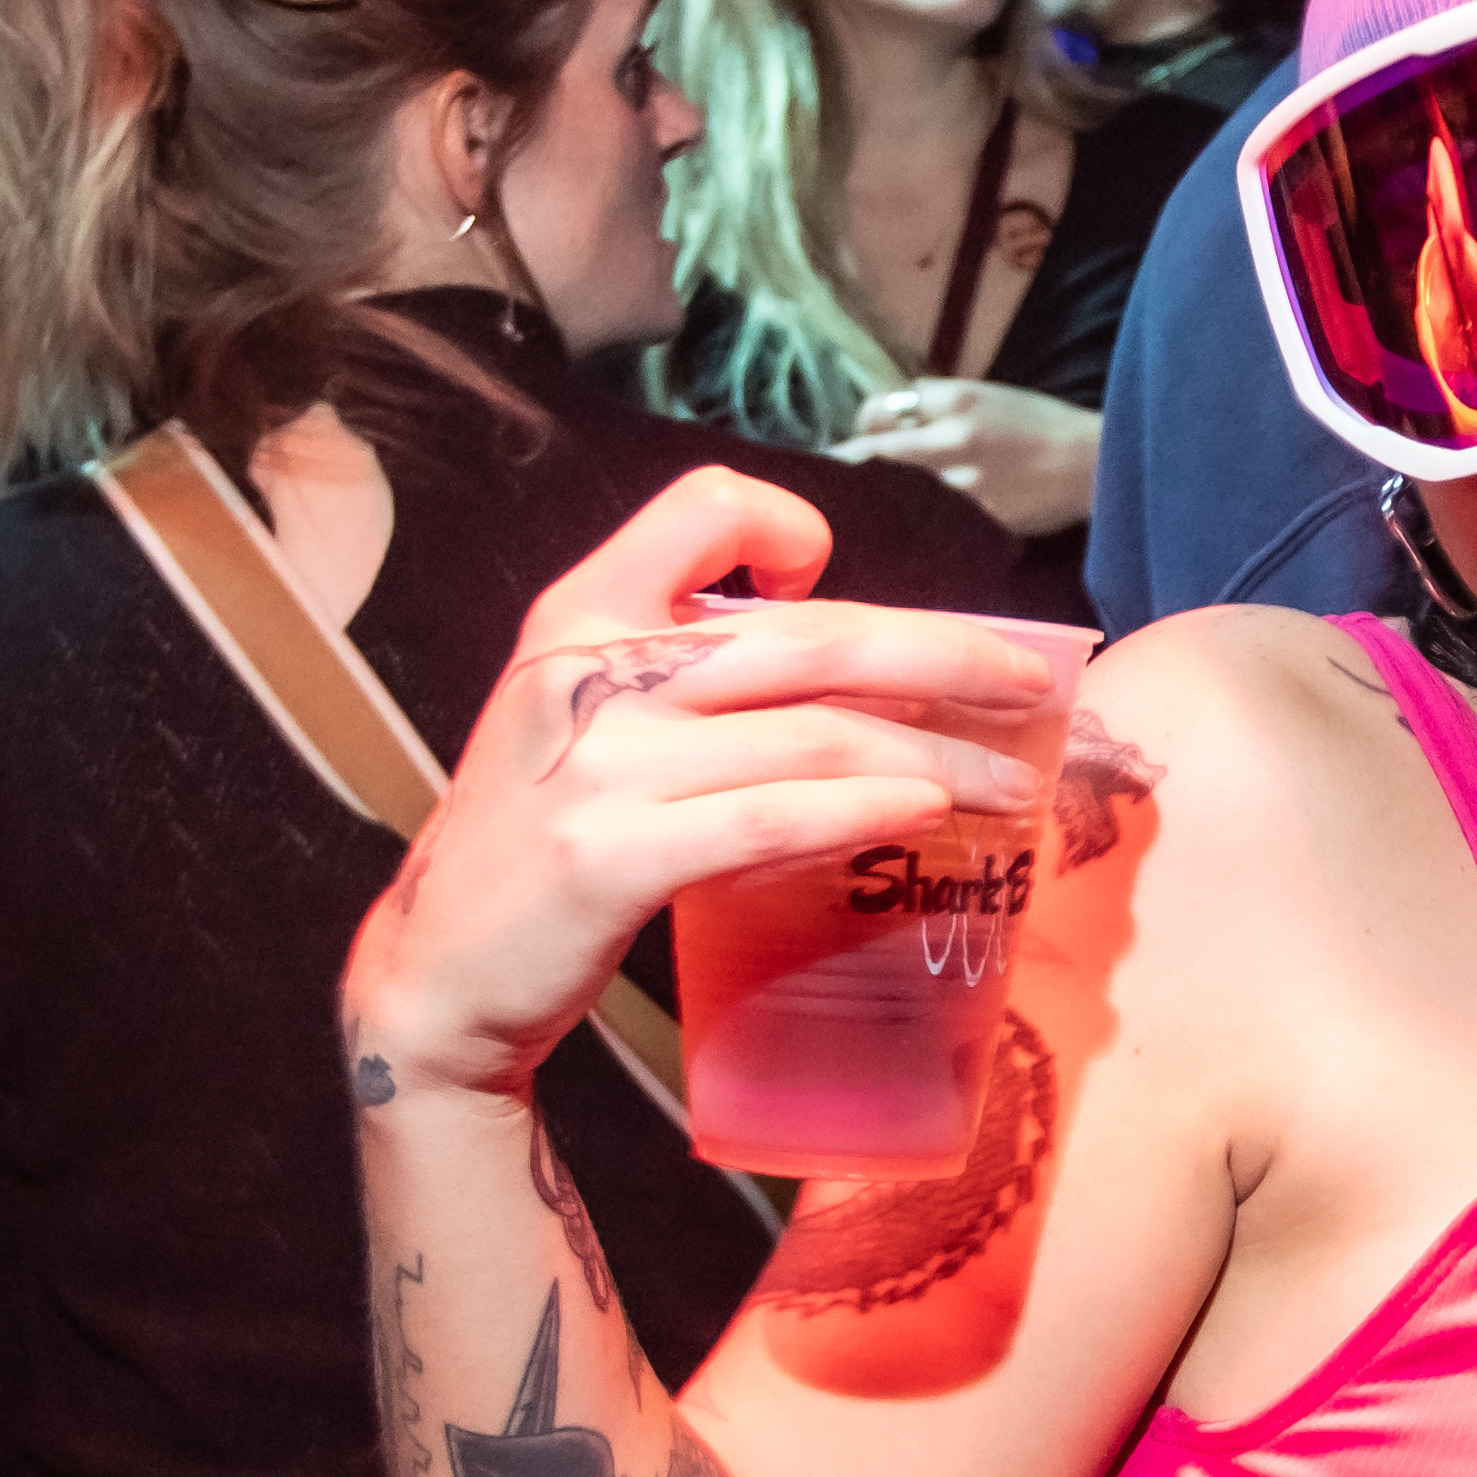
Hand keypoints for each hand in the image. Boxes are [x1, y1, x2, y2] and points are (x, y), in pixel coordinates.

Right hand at [339, 466, 1059, 1105]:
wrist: (440, 970)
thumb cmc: (545, 840)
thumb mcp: (589, 719)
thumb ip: (686, 674)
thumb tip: (848, 666)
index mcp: (580, 612)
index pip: (701, 506)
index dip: (788, 526)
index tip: (841, 579)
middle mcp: (589, 671)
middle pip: (810, 635)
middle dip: (945, 657)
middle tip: (1036, 686)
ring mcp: (600, 767)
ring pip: (812, 734)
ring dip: (939, 755)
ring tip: (1014, 783)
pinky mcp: (614, 858)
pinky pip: (771, 820)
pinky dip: (864, 808)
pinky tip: (927, 811)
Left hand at [833, 377, 1101, 539]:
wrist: (1095, 464)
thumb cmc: (1040, 424)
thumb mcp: (987, 396)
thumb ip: (938, 404)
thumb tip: (894, 417)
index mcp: (954, 399)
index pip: (881, 409)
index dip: (863, 424)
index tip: (855, 439)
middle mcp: (952, 438)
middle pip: (876, 451)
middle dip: (847, 465)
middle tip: (824, 477)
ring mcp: (965, 484)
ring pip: (900, 490)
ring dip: (879, 497)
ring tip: (859, 507)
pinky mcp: (980, 520)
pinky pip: (934, 520)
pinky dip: (917, 521)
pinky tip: (910, 528)